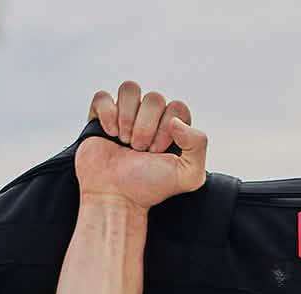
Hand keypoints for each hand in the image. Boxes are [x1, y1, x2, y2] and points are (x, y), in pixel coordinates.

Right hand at [76, 80, 207, 209]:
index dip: (168, 127)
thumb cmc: (150, 187)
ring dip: (128, 117)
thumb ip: (199, 145)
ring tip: (125, 142)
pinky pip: (104, 96)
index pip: (177, 107)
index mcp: (173, 130)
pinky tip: (110, 134)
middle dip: (147, 127)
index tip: (159, 152)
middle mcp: (151, 119)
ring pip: (130, 89)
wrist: (116, 196)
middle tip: (141, 150)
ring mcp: (126, 115)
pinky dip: (107, 115)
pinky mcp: (102, 115)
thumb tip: (176, 120)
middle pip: (154, 97)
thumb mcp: (189, 175)